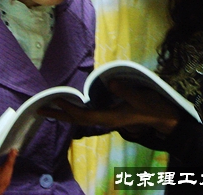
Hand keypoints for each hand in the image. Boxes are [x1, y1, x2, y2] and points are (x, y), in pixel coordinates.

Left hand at [38, 80, 179, 134]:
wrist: (164, 118)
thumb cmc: (153, 108)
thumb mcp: (140, 98)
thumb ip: (126, 91)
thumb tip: (111, 83)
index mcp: (110, 118)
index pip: (84, 115)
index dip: (69, 109)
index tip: (55, 101)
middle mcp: (105, 119)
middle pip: (77, 119)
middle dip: (59, 114)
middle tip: (39, 109)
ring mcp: (108, 117)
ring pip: (81, 117)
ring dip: (65, 112)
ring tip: (49, 107)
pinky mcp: (111, 113)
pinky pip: (88, 113)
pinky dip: (76, 109)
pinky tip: (71, 104)